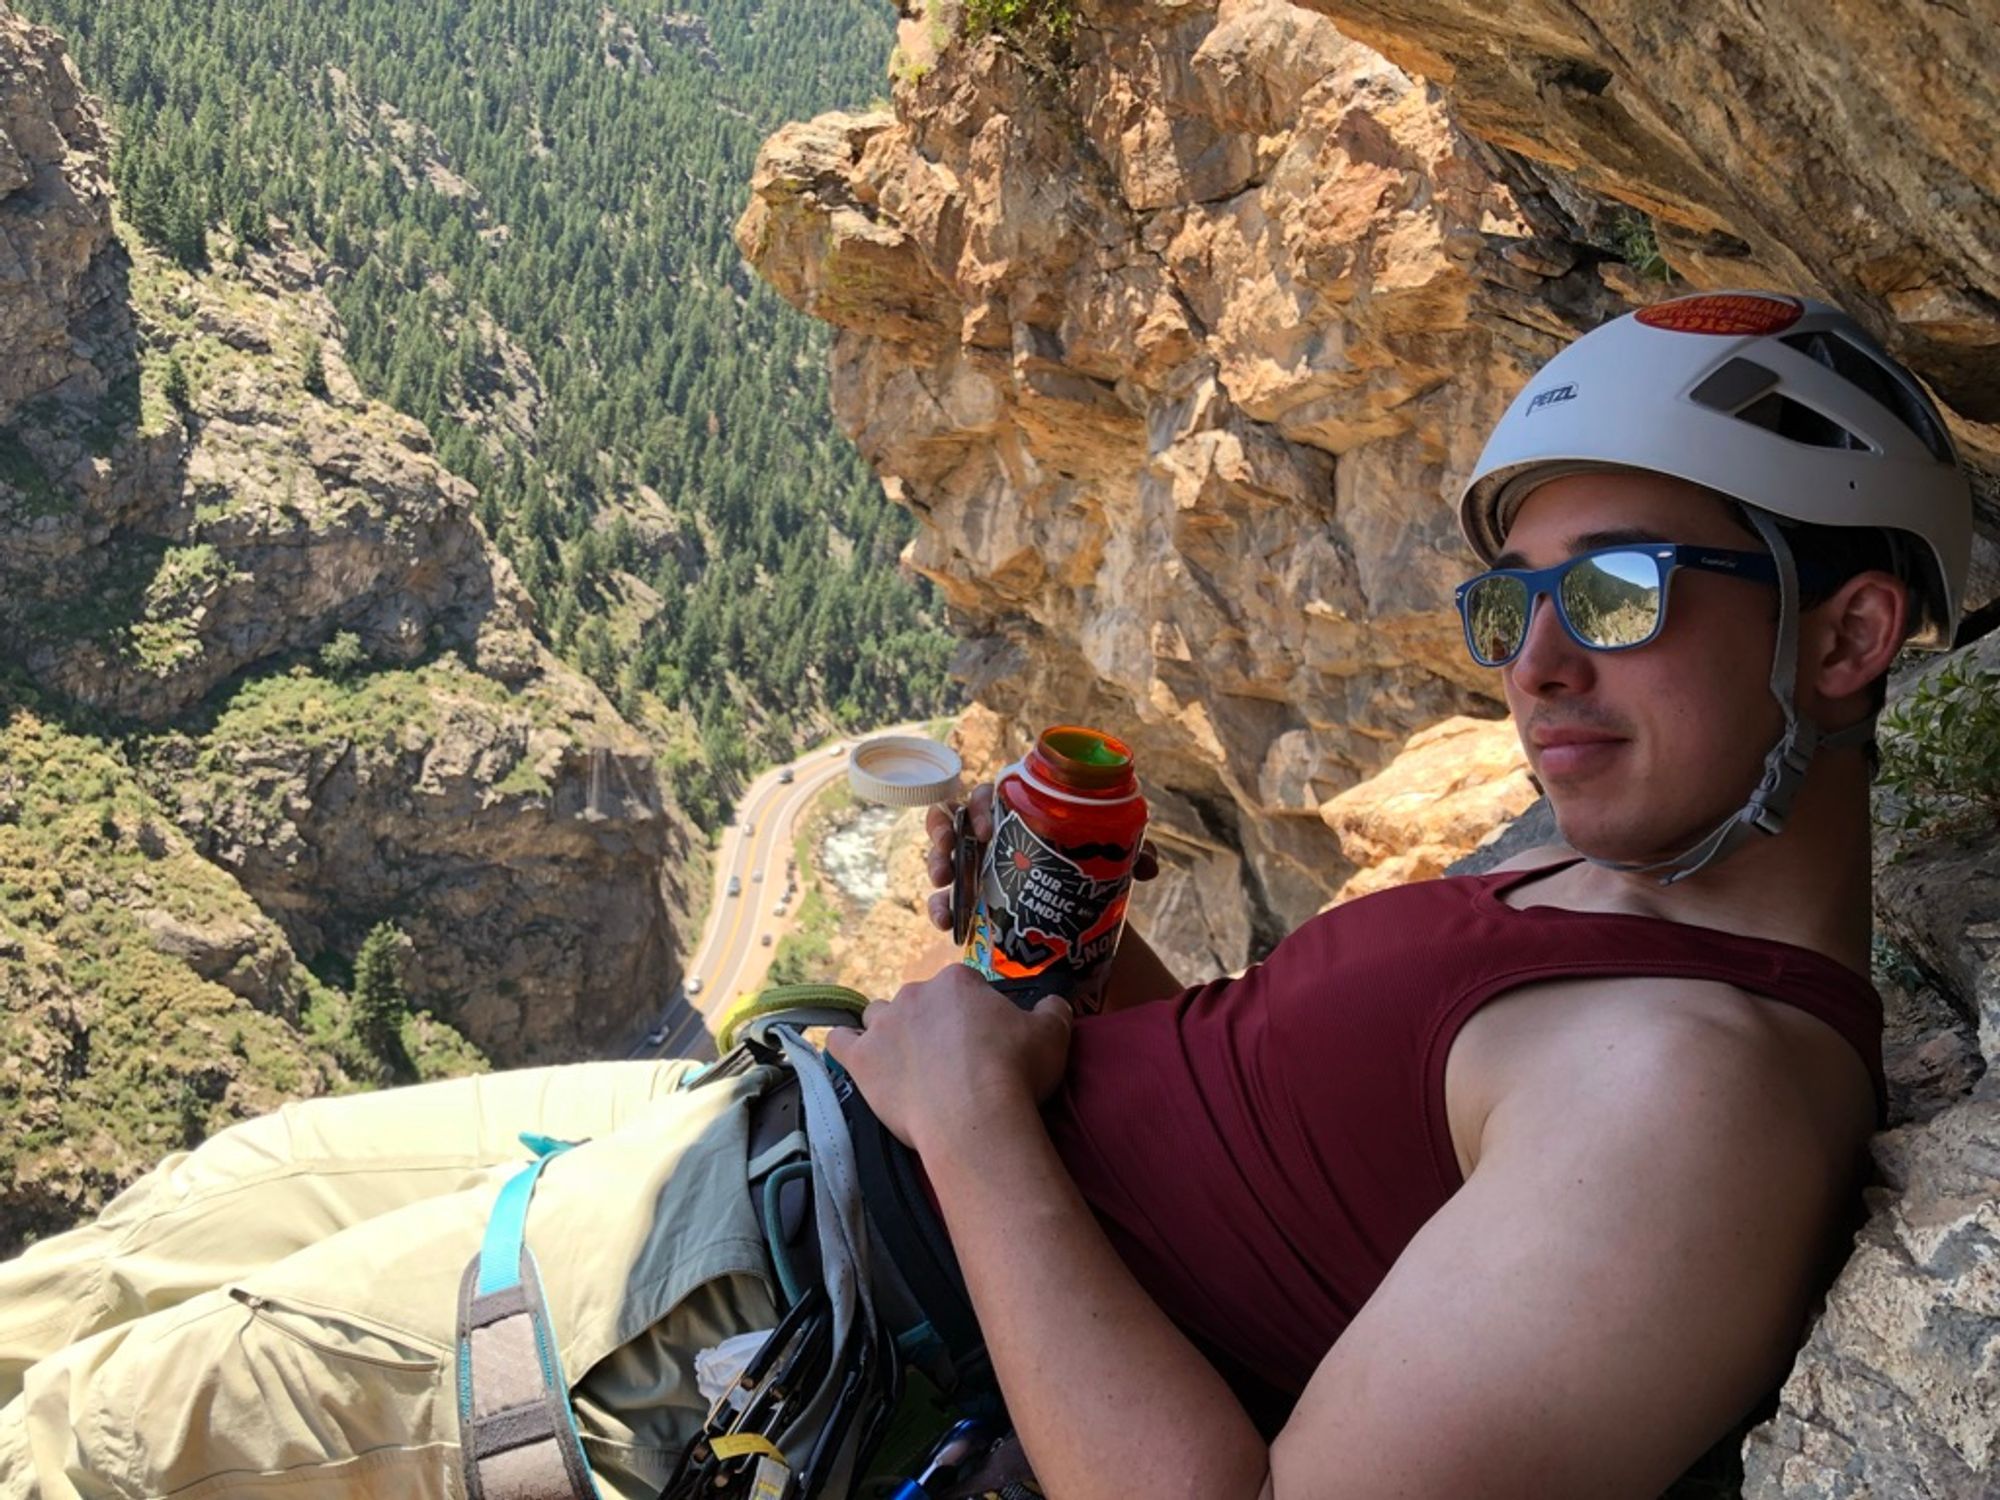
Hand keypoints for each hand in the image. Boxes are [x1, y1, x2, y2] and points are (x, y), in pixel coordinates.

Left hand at [822, 964, 1071, 1152]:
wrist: (976, 1117)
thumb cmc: (1015, 1072)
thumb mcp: (1053, 1034)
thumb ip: (1053, 1010)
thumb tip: (1054, 1002)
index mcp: (956, 982)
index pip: (961, 986)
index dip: (972, 1013)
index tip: (982, 1040)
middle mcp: (914, 994)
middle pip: (918, 1001)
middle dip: (931, 1024)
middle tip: (950, 1060)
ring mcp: (883, 1026)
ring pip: (877, 1017)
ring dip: (889, 1033)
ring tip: (908, 1063)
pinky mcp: (861, 1060)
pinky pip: (838, 1041)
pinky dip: (844, 1046)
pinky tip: (856, 1058)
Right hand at [925, 783, 1159, 931]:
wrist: (1082, 910)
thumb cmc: (1092, 869)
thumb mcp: (1112, 857)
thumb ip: (1131, 854)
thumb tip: (1147, 868)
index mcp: (1021, 811)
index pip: (990, 794)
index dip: (979, 805)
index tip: (987, 829)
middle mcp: (995, 834)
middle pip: (955, 819)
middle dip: (943, 832)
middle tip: (950, 852)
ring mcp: (980, 865)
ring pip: (945, 854)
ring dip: (936, 864)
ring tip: (941, 884)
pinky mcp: (974, 898)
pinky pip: (947, 897)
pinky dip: (942, 907)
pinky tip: (946, 922)